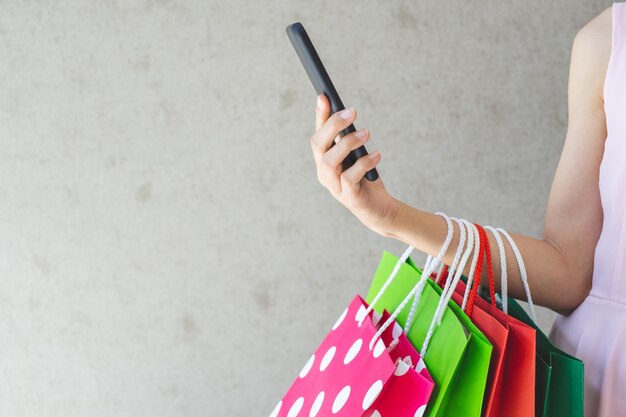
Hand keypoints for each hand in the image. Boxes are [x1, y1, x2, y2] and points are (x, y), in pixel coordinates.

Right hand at [311, 94, 399, 236]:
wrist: (379, 210)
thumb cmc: (366, 179)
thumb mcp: (356, 155)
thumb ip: (348, 139)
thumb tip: (347, 113)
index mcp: (324, 161)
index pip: (318, 135)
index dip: (320, 116)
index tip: (324, 96)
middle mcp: (324, 173)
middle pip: (319, 146)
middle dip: (333, 126)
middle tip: (352, 112)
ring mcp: (334, 187)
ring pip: (330, 161)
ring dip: (348, 144)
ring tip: (367, 133)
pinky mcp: (350, 198)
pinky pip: (350, 178)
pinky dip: (363, 163)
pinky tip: (376, 156)